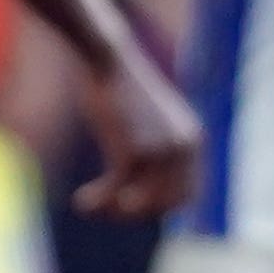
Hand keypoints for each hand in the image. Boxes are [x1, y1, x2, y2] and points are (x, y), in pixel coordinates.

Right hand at [70, 44, 202, 224]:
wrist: (106, 58)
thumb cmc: (120, 87)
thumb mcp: (148, 120)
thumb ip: (155, 149)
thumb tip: (141, 192)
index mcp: (193, 141)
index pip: (188, 197)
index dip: (161, 209)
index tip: (131, 207)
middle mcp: (183, 149)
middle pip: (166, 205)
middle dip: (135, 215)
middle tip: (105, 209)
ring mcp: (161, 151)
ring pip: (141, 204)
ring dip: (113, 212)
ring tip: (90, 206)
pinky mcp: (134, 152)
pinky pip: (116, 192)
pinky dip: (98, 201)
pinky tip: (80, 201)